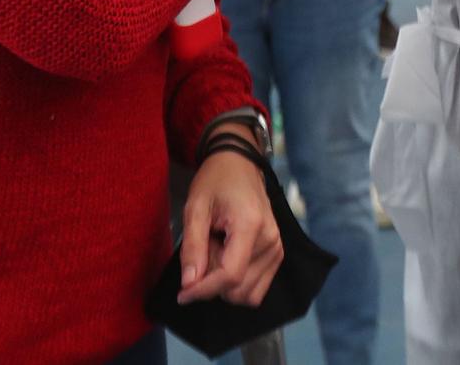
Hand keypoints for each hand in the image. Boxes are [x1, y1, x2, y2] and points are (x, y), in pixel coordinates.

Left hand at [179, 141, 283, 306]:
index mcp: (251, 226)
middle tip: (203, 250)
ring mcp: (277, 249)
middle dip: (212, 281)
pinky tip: (227, 259)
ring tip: (216, 252)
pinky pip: (256, 289)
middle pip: (238, 288)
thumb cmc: (215, 181)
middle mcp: (271, 241)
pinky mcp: (277, 254)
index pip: (230, 275)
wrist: (239, 165)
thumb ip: (192, 247)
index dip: (203, 290)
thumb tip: (189, 284)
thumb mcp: (195, 208)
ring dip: (224, 284)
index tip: (182, 294)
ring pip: (247, 294)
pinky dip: (237, 284)